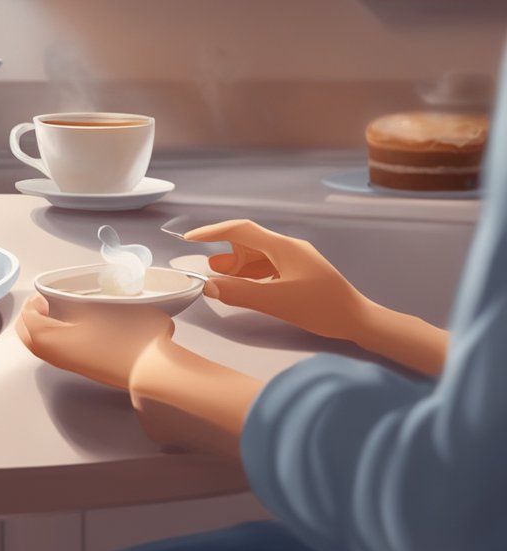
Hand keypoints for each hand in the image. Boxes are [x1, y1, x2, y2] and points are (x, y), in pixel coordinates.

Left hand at [16, 294, 172, 389]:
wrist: (152, 372)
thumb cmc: (129, 338)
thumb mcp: (107, 308)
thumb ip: (92, 301)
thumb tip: (89, 300)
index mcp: (55, 340)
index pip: (28, 321)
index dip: (31, 304)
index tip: (43, 295)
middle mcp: (59, 356)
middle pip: (29, 338)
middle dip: (29, 320)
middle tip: (42, 305)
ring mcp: (73, 365)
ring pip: (43, 348)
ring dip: (42, 331)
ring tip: (58, 315)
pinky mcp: (86, 369)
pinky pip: (58, 353)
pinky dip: (56, 339)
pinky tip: (76, 329)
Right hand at [184, 219, 366, 340]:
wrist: (360, 320)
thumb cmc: (321, 307)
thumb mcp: (276, 301)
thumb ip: (239, 292)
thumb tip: (208, 286)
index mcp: (283, 247)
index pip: (240, 230)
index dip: (212, 232)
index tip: (190, 239)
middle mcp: (289, 248)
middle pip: (249, 242)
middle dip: (225, 252)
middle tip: (207, 269)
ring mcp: (297, 260)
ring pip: (259, 255)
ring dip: (238, 265)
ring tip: (220, 277)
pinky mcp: (302, 273)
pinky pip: (269, 266)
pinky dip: (251, 274)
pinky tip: (246, 285)